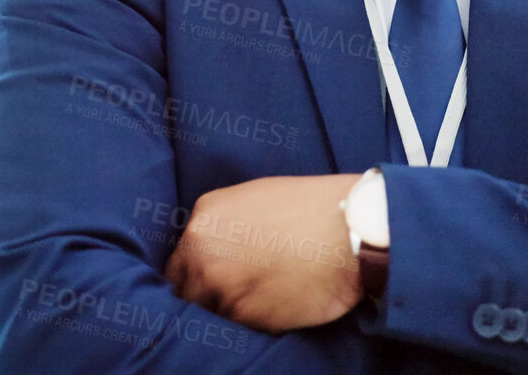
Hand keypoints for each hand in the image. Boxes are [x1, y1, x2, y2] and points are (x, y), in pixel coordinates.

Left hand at [162, 173, 360, 332]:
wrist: (351, 230)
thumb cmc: (312, 207)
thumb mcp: (253, 199)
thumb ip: (223, 226)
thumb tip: (212, 249)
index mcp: (203, 221)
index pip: (177, 265)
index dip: (194, 277)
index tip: (209, 283)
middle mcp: (203, 256)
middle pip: (186, 293)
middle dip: (206, 297)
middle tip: (237, 294)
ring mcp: (222, 289)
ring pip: (212, 315)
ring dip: (232, 313)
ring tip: (263, 298)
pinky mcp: (247, 317)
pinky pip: (240, 329)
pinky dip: (255, 323)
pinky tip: (278, 305)